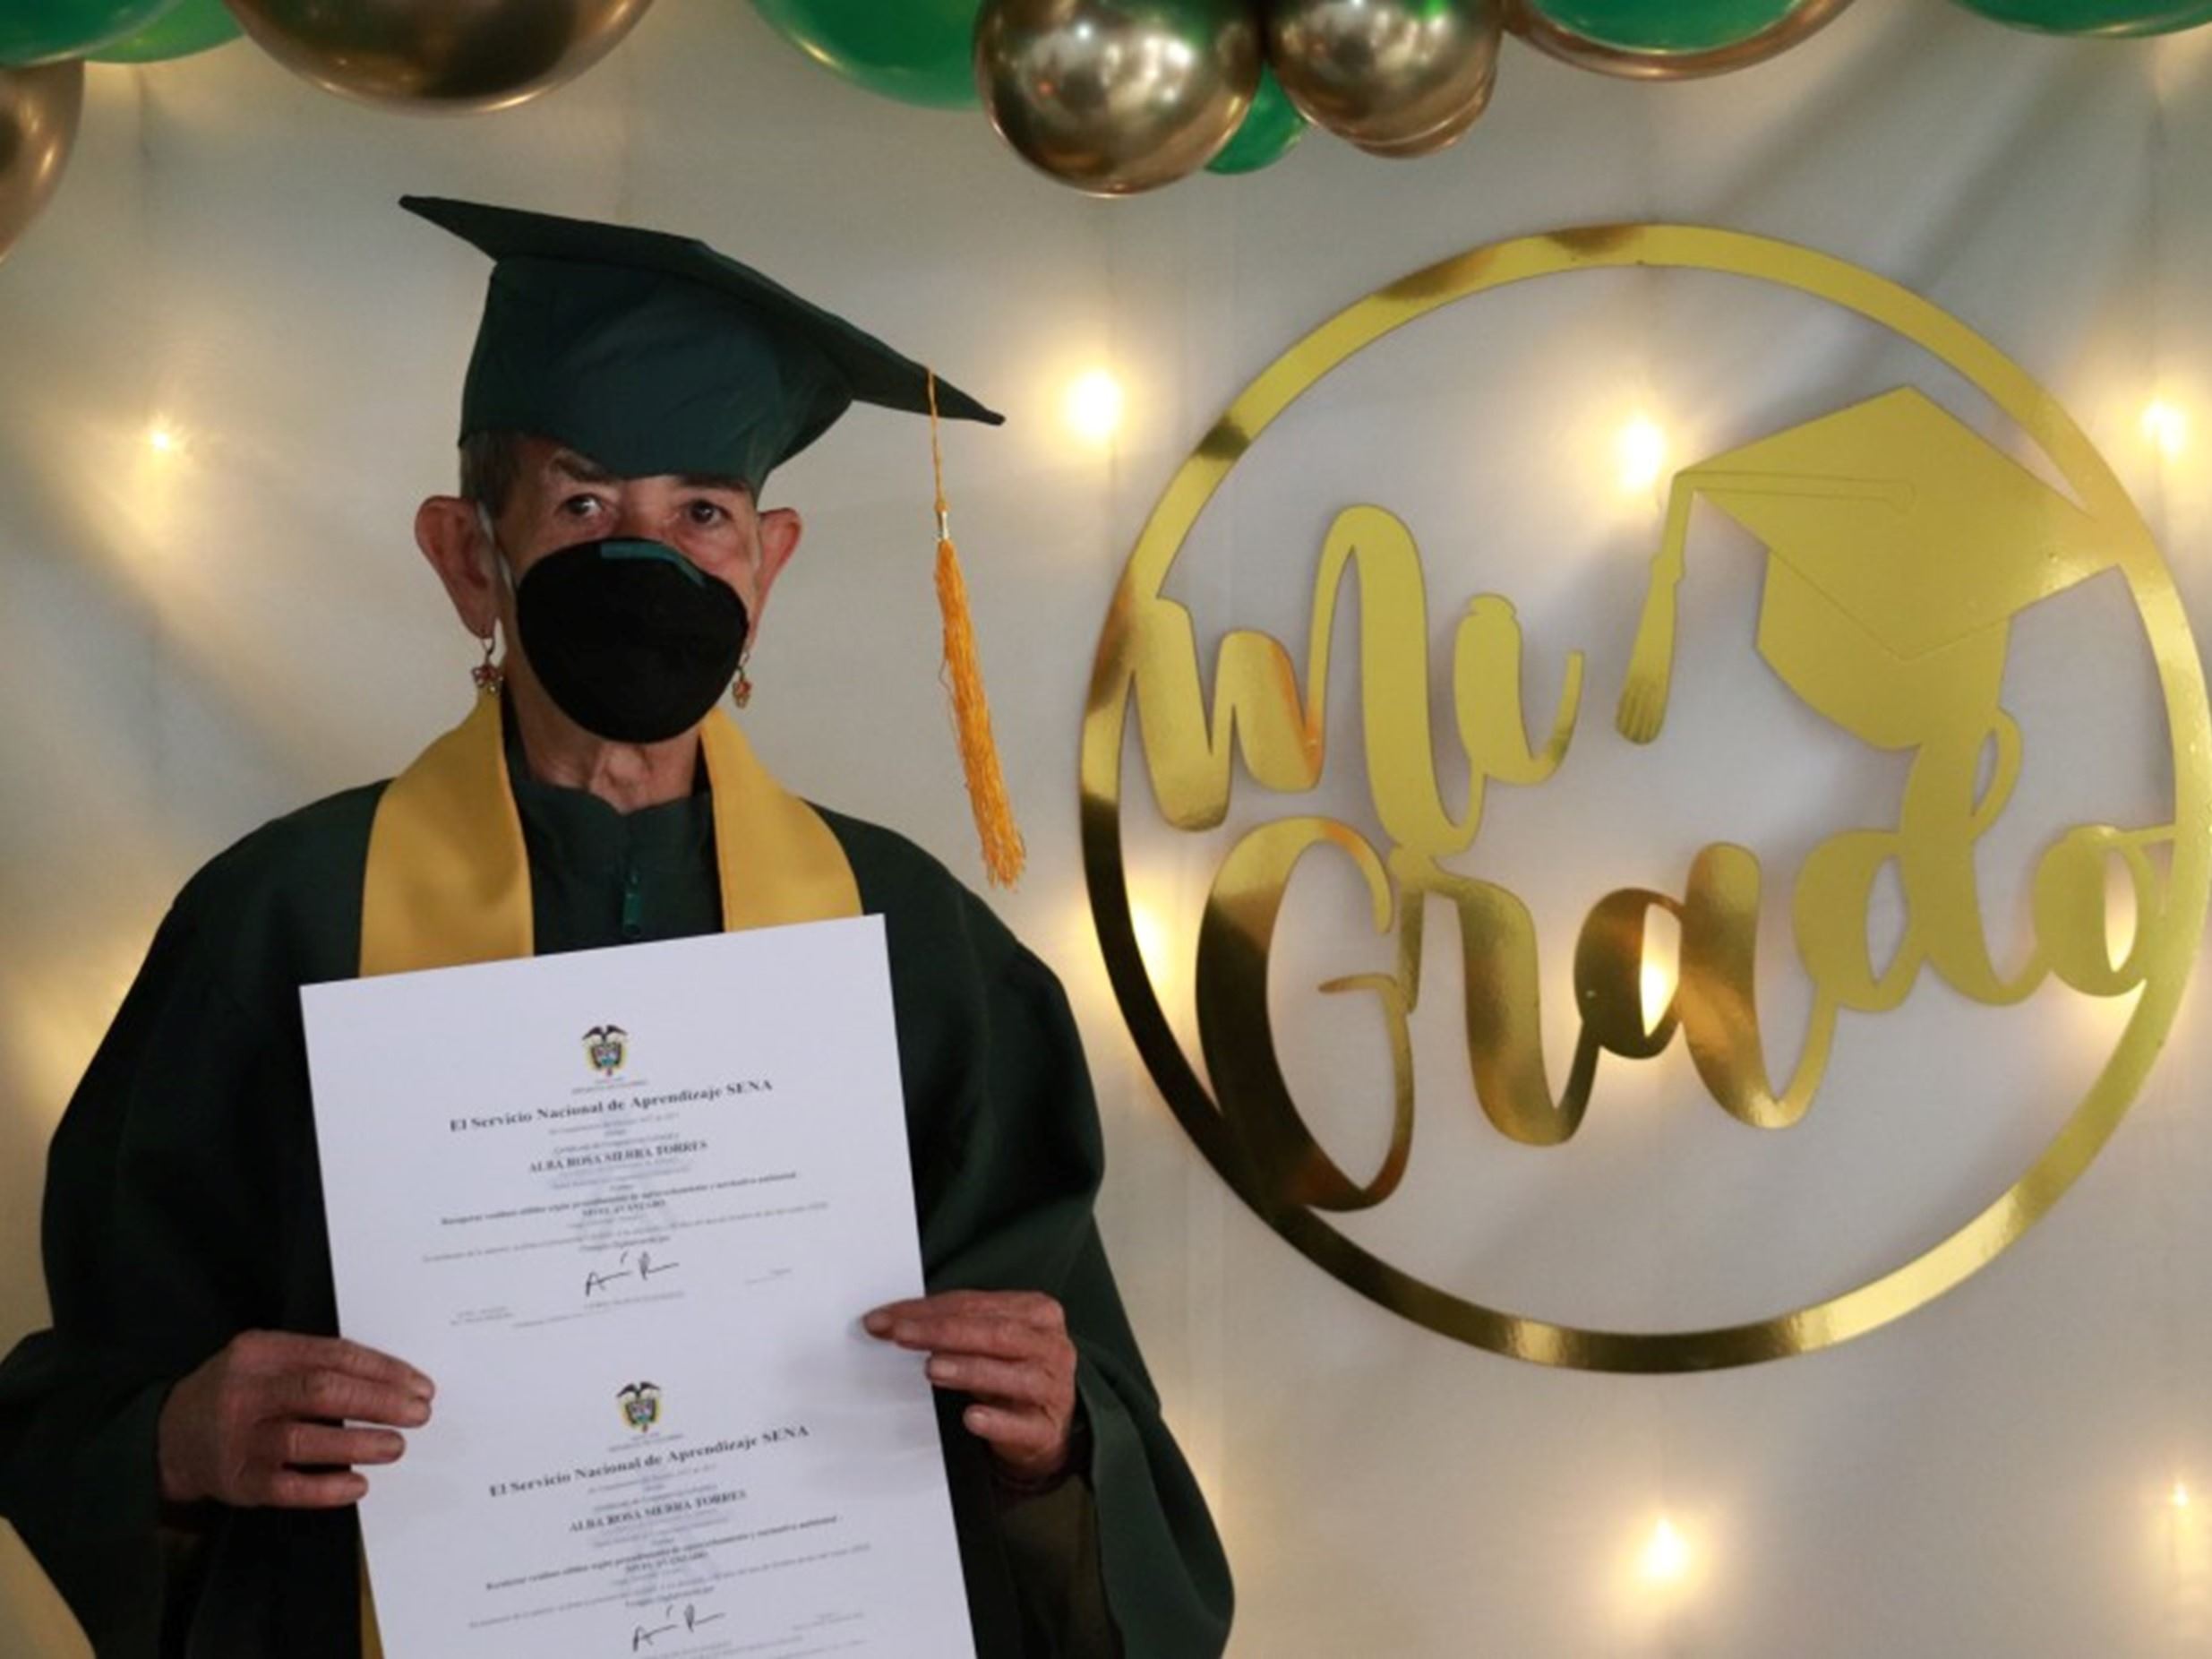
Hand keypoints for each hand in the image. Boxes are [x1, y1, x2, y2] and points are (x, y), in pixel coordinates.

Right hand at [156, 1331, 434, 1508]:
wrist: (168, 1437)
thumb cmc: (237, 1392)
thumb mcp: (267, 1359)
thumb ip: (316, 1361)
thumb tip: (391, 1379)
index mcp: (260, 1353)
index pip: (333, 1355)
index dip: (382, 1369)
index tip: (418, 1384)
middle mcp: (246, 1394)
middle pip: (322, 1392)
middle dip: (379, 1402)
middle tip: (418, 1412)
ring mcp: (240, 1440)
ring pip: (305, 1441)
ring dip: (360, 1444)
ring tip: (396, 1445)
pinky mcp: (239, 1483)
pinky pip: (289, 1488)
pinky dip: (328, 1488)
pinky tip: (359, 1484)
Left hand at [863, 1292, 1076, 1484]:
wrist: (1045, 1428)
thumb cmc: (1009, 1373)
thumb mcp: (986, 1343)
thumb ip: (950, 1327)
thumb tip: (889, 1322)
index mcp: (1036, 1313)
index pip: (976, 1305)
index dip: (930, 1310)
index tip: (887, 1319)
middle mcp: (1050, 1346)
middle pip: (996, 1333)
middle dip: (944, 1332)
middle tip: (902, 1335)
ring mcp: (1053, 1387)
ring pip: (1014, 1375)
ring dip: (970, 1370)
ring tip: (932, 1368)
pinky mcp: (1047, 1429)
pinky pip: (1024, 1425)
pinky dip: (997, 1421)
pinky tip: (971, 1418)